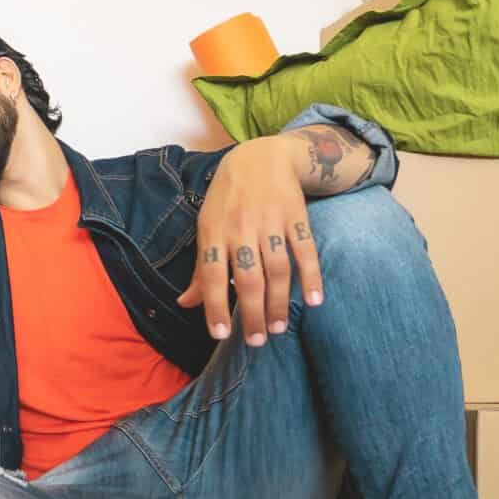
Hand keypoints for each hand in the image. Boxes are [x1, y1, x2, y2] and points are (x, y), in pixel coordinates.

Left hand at [176, 136, 324, 345]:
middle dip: (251, 313)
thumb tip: (185, 303)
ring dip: (279, 302)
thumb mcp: (207, 227)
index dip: (214, 306)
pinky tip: (314, 301)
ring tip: (278, 328)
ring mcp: (270, 222)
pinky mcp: (296, 216)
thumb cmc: (227, 200)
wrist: (260, 156)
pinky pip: (305, 250)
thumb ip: (199, 269)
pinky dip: (311, 276)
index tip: (220, 335)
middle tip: (256, 341)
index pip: (210, 275)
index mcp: (214, 232)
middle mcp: (241, 228)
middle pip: (247, 278)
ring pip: (276, 269)